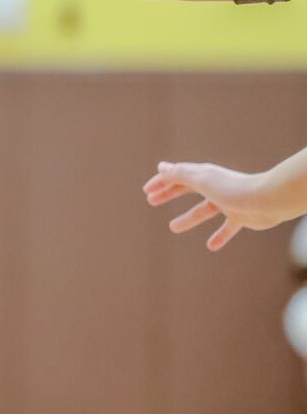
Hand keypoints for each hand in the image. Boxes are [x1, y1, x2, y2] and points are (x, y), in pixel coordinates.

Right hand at [144, 161, 289, 250]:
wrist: (266, 200)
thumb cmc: (232, 189)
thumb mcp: (200, 180)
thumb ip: (180, 174)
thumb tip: (161, 167)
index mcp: (204, 176)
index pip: (177, 176)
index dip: (161, 182)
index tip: (147, 191)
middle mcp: (214, 187)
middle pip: (186, 189)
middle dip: (168, 194)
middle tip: (151, 201)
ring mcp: (227, 202)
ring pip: (203, 211)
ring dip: (188, 218)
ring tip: (173, 228)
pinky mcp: (239, 216)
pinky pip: (226, 228)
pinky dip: (219, 236)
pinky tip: (211, 246)